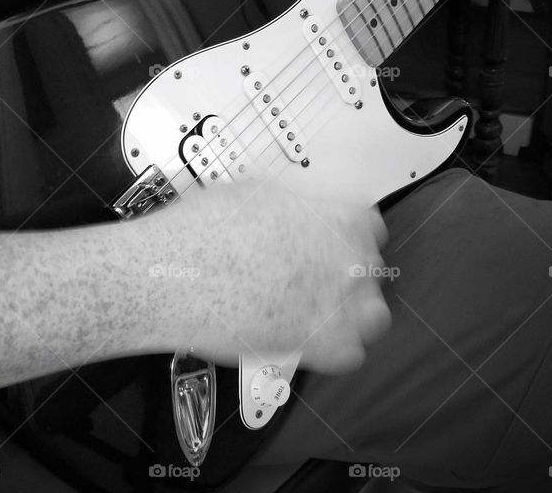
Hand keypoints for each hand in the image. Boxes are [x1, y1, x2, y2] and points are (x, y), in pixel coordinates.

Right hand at [158, 178, 391, 374]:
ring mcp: (340, 307)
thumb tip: (295, 218)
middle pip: (370, 271)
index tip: (325, 244)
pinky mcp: (321, 346)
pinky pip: (350, 355)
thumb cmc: (206, 228)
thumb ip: (294, 210)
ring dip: (351, 314)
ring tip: (315, 311)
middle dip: (345, 274)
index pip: (369, 227)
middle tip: (309, 276)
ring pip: (373, 317)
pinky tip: (305, 338)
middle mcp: (350, 263)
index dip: (344, 236)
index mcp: (340, 219)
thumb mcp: (257, 195)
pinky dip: (332, 350)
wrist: (178, 272)